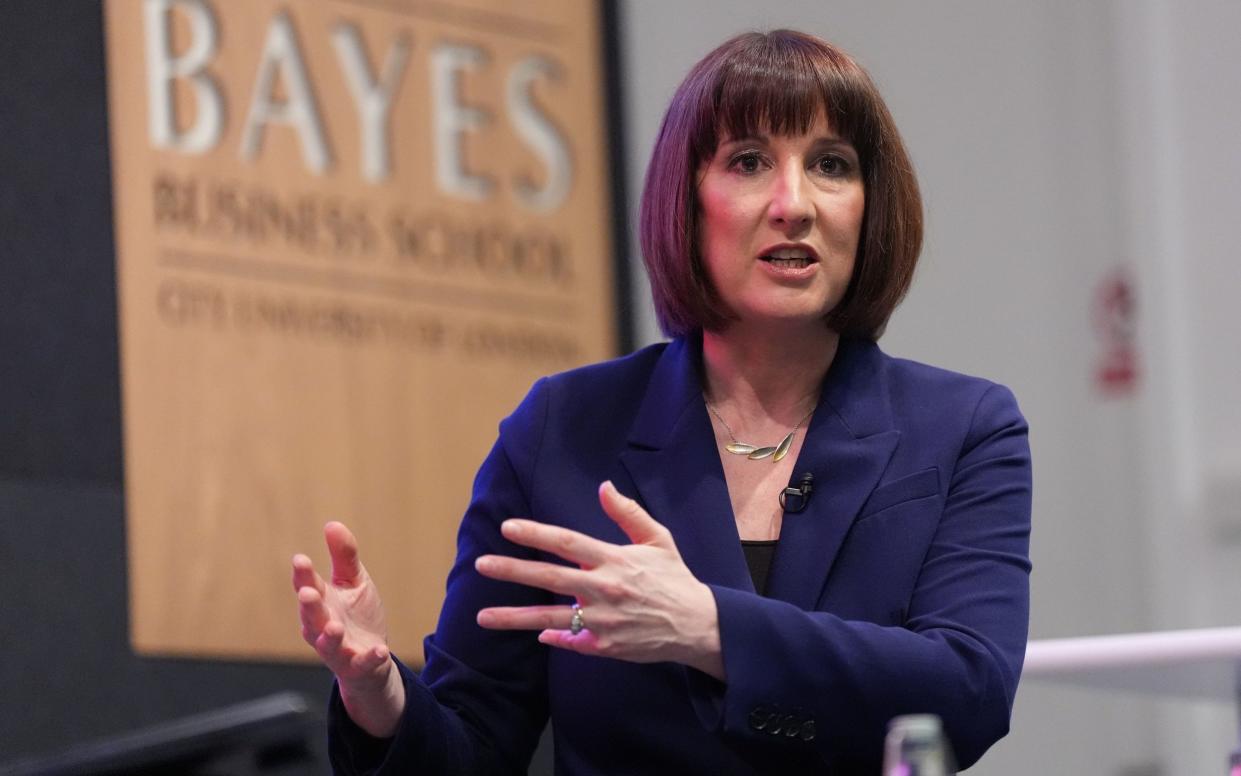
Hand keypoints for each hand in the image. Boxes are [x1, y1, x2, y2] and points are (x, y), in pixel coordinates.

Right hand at [292, 522, 404, 735]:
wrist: (372, 660)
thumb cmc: (357, 617)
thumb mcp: (354, 582)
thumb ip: (344, 556)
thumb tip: (332, 523)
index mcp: (322, 603)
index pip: (308, 586)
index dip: (303, 575)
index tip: (300, 559)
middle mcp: (323, 626)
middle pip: (312, 617)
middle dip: (308, 605)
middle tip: (307, 592)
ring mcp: (339, 648)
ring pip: (328, 644)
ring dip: (329, 636)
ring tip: (334, 626)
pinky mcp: (358, 665)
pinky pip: (362, 663)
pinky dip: (370, 657)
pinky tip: (380, 651)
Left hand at [474, 481, 724, 679]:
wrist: (697, 625)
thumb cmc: (674, 578)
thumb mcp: (658, 539)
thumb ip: (628, 514)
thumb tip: (603, 487)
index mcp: (615, 559)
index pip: (568, 542)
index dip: (536, 534)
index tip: (508, 528)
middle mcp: (604, 589)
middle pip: (550, 578)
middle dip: (512, 570)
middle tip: (481, 564)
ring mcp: (602, 620)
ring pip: (550, 616)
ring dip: (514, 617)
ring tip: (482, 616)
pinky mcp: (605, 646)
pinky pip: (571, 640)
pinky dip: (554, 637)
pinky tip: (536, 634)